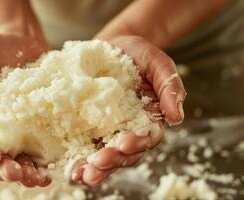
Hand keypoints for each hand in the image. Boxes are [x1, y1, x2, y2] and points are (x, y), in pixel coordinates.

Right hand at [0, 33, 50, 186]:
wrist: (21, 41)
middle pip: (0, 155)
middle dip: (8, 168)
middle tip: (18, 175)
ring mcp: (22, 127)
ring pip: (23, 155)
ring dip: (29, 171)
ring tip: (39, 179)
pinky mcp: (42, 122)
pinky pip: (44, 143)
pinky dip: (48, 158)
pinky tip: (54, 166)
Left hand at [70, 35, 185, 185]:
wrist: (113, 44)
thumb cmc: (138, 53)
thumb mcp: (157, 63)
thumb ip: (169, 86)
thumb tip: (178, 118)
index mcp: (149, 119)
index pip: (147, 139)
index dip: (137, 144)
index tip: (124, 143)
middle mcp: (129, 130)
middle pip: (125, 154)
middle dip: (112, 161)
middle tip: (97, 164)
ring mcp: (107, 131)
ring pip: (105, 156)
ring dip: (95, 168)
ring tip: (81, 174)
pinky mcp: (88, 128)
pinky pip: (84, 147)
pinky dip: (79, 160)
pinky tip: (69, 168)